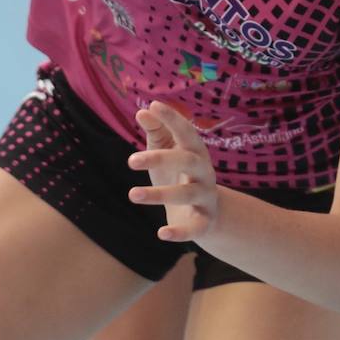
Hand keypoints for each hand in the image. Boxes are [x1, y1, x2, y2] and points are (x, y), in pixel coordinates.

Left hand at [128, 100, 218, 241]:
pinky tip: (161, 233)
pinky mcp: (204, 222)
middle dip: (160, 158)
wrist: (208, 214)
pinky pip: (194, 228)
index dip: (172, 118)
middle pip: (187, 160)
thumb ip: (157, 131)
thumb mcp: (168, 152)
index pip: (186, 131)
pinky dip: (179, 232)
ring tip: (132, 194)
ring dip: (158, 194)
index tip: (153, 105)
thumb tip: (142, 111)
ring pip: (185, 194)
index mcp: (196, 151)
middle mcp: (205, 171)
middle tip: (131, 160)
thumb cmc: (180, 175)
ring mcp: (206, 197)